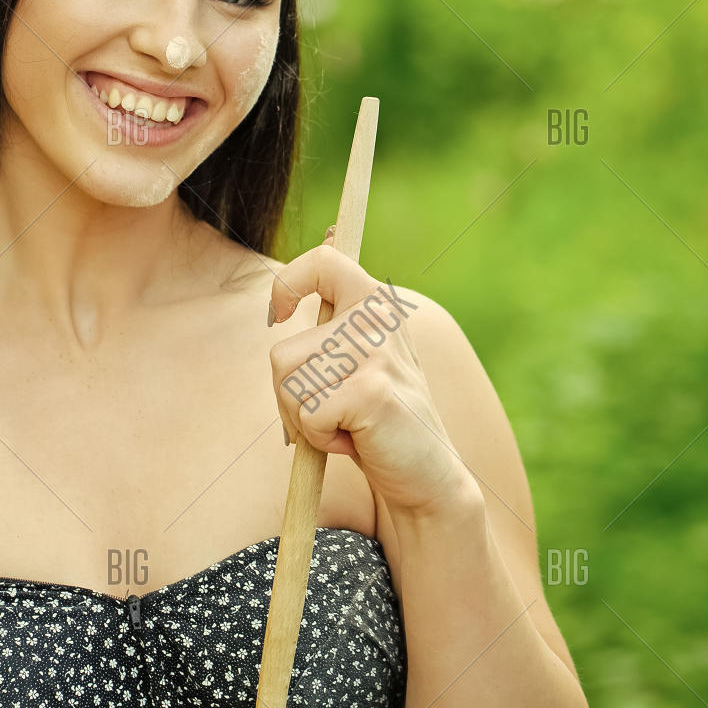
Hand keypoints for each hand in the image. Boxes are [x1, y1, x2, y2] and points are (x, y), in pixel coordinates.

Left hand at [267, 240, 475, 515]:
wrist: (427, 475)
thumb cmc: (379, 418)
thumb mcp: (362, 355)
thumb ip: (340, 309)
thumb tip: (330, 231)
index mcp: (375, 304)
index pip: (322, 261)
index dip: (286, 285)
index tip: (280, 317)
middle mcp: (377, 320)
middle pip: (282, 353)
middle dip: (289, 398)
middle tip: (330, 413)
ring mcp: (376, 354)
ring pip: (289, 387)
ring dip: (304, 421)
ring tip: (345, 425)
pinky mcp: (371, 392)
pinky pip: (308, 416)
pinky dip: (321, 441)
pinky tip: (356, 441)